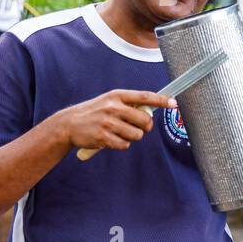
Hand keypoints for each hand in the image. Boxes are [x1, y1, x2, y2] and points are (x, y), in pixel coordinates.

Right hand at [53, 89, 174, 152]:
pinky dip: (121, 144)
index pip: (144, 96)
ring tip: (118, 132)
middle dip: (145, 127)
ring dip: (132, 137)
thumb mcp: (109, 101)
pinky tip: (111, 139)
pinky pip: (125, 145)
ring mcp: (108, 122)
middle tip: (137, 127)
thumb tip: (152, 109)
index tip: (174, 103)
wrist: (68, 124)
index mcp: (116, 96)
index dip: (161, 101)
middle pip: (144, 120)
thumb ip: (128, 104)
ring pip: (137, 135)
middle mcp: (113, 107)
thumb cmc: (94, 113)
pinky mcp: (103, 137)